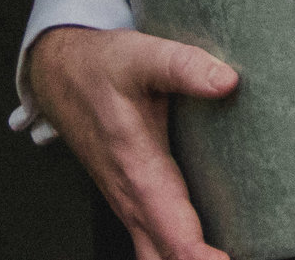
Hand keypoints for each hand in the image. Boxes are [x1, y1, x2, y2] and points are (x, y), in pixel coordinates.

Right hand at [28, 25, 241, 259]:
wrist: (59, 74)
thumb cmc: (101, 67)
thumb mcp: (142, 56)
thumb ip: (185, 67)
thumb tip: (228, 81)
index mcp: (138, 171)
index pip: (173, 234)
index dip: (199, 259)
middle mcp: (132, 198)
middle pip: (164, 258)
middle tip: (235, 259)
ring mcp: (129, 204)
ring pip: (155, 257)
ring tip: (223, 257)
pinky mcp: (132, 201)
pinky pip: (153, 246)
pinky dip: (175, 255)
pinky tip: (204, 253)